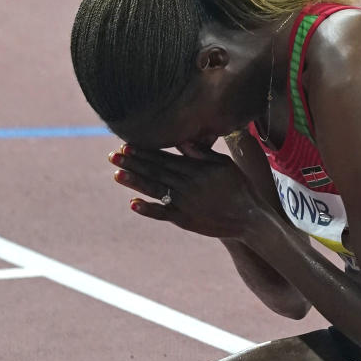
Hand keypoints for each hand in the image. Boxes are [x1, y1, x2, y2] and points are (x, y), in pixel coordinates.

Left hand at [109, 144, 267, 239]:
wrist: (249, 217)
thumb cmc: (239, 187)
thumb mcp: (224, 165)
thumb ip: (202, 153)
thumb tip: (182, 140)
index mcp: (195, 169)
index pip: (164, 158)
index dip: (144, 151)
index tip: (126, 144)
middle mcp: (186, 185)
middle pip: (154, 171)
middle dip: (132, 162)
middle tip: (112, 155)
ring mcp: (184, 203)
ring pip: (155, 190)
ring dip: (134, 181)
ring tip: (116, 174)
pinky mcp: (185, 220)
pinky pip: (163, 213)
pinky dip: (148, 209)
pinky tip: (132, 204)